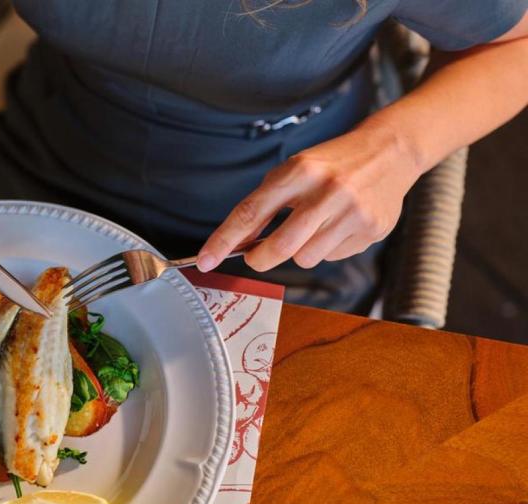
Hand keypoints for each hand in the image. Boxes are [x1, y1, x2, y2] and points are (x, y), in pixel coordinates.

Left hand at [197, 124, 421, 271]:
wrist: (390, 151)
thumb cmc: (332, 164)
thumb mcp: (295, 170)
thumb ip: (266, 204)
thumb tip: (239, 243)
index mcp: (299, 171)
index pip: (251, 212)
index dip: (224, 240)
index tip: (205, 260)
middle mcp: (327, 191)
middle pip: (280, 247)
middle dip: (260, 259)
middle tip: (255, 257)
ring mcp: (352, 212)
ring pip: (305, 258)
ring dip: (299, 251)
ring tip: (314, 227)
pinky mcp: (372, 229)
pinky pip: (332, 257)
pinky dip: (327, 248)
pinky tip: (339, 226)